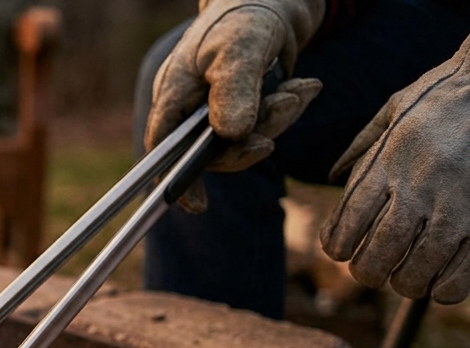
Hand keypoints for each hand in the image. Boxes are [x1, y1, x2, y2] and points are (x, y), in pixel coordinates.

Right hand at [147, 0, 325, 210]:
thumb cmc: (246, 16)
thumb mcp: (241, 48)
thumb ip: (233, 89)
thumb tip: (229, 136)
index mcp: (174, 93)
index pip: (164, 148)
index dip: (175, 179)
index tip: (197, 205)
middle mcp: (191, 109)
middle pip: (214, 150)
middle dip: (256, 135)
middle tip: (287, 104)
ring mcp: (217, 112)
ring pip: (246, 141)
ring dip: (280, 118)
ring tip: (301, 88)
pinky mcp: (244, 111)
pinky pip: (266, 128)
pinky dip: (288, 111)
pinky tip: (305, 86)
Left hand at [321, 33, 469, 304]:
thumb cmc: (448, 94)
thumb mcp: (396, 108)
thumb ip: (364, 144)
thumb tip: (335, 175)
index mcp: (387, 163)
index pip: (345, 226)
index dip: (336, 247)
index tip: (341, 249)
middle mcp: (417, 187)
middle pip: (377, 256)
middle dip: (368, 273)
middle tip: (372, 271)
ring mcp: (456, 205)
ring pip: (416, 272)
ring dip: (406, 284)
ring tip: (407, 278)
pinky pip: (462, 276)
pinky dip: (445, 290)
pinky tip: (441, 285)